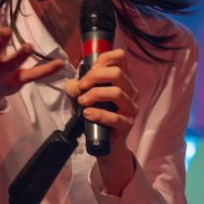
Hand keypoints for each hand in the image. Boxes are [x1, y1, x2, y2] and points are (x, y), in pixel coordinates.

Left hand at [64, 49, 138, 191]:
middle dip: (95, 77)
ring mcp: (131, 109)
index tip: (88, 72)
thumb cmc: (96, 117)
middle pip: (117, 73)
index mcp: (123, 81)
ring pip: (117, 93)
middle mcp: (131, 92)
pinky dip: (98, 114)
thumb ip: (78, 88)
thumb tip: (73, 85)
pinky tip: (88, 114)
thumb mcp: (84, 98)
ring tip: (82, 102)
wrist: (106, 146)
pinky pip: (115, 117)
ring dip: (95, 94)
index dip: (103, 60)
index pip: (120, 57)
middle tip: (82, 87)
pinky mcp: (127, 125)